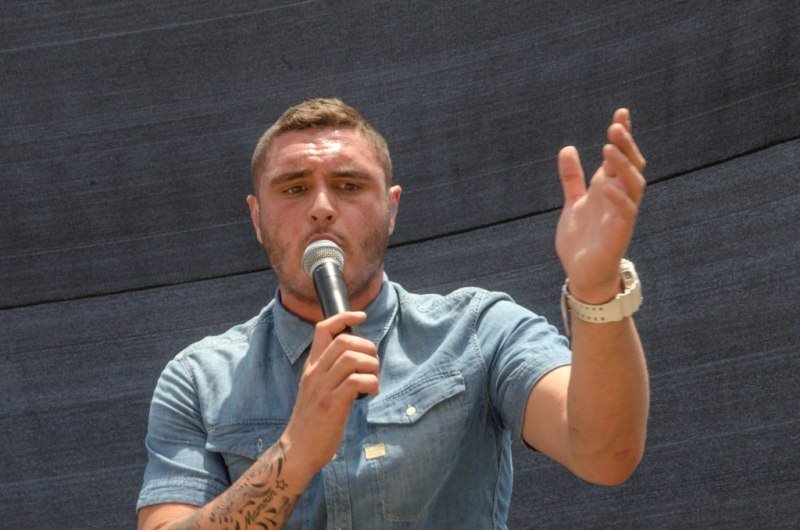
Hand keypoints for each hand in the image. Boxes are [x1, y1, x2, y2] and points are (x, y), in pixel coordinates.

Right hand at [280, 311, 378, 479]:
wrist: (298, 450)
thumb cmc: (313, 421)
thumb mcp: (316, 389)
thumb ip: (330, 372)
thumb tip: (357, 358)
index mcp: (311, 367)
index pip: (323, 329)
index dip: (344, 317)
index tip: (361, 315)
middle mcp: (315, 373)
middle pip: (344, 340)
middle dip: (367, 346)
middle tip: (372, 364)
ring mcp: (323, 388)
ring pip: (353, 358)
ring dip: (372, 366)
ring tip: (373, 380)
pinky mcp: (333, 405)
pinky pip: (358, 381)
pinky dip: (372, 383)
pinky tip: (371, 393)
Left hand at [555, 108, 645, 302]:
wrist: (582, 272)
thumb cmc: (582, 238)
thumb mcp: (573, 202)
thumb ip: (572, 177)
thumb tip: (567, 148)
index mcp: (608, 188)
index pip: (620, 156)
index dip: (623, 135)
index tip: (621, 112)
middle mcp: (618, 198)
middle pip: (631, 166)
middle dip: (625, 146)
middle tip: (615, 126)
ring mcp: (621, 215)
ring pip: (633, 186)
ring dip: (623, 167)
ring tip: (609, 148)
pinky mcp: (619, 234)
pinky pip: (625, 213)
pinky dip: (619, 199)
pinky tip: (608, 186)